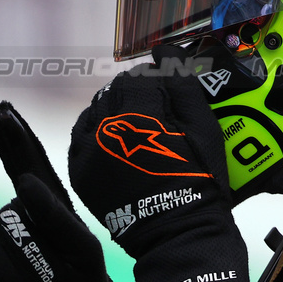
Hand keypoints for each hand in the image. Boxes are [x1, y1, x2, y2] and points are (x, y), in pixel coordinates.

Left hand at [69, 68, 230, 253]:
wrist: (178, 231)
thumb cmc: (198, 179)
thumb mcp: (203, 126)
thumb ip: (182, 82)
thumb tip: (165, 50)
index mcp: (137, 113)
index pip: (137, 77)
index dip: (154, 81)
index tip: (166, 95)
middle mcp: (105, 128)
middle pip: (114, 93)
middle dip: (134, 98)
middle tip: (154, 118)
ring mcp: (88, 152)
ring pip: (95, 112)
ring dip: (112, 114)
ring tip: (133, 131)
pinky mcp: (79, 173)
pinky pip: (81, 139)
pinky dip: (95, 135)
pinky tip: (114, 144)